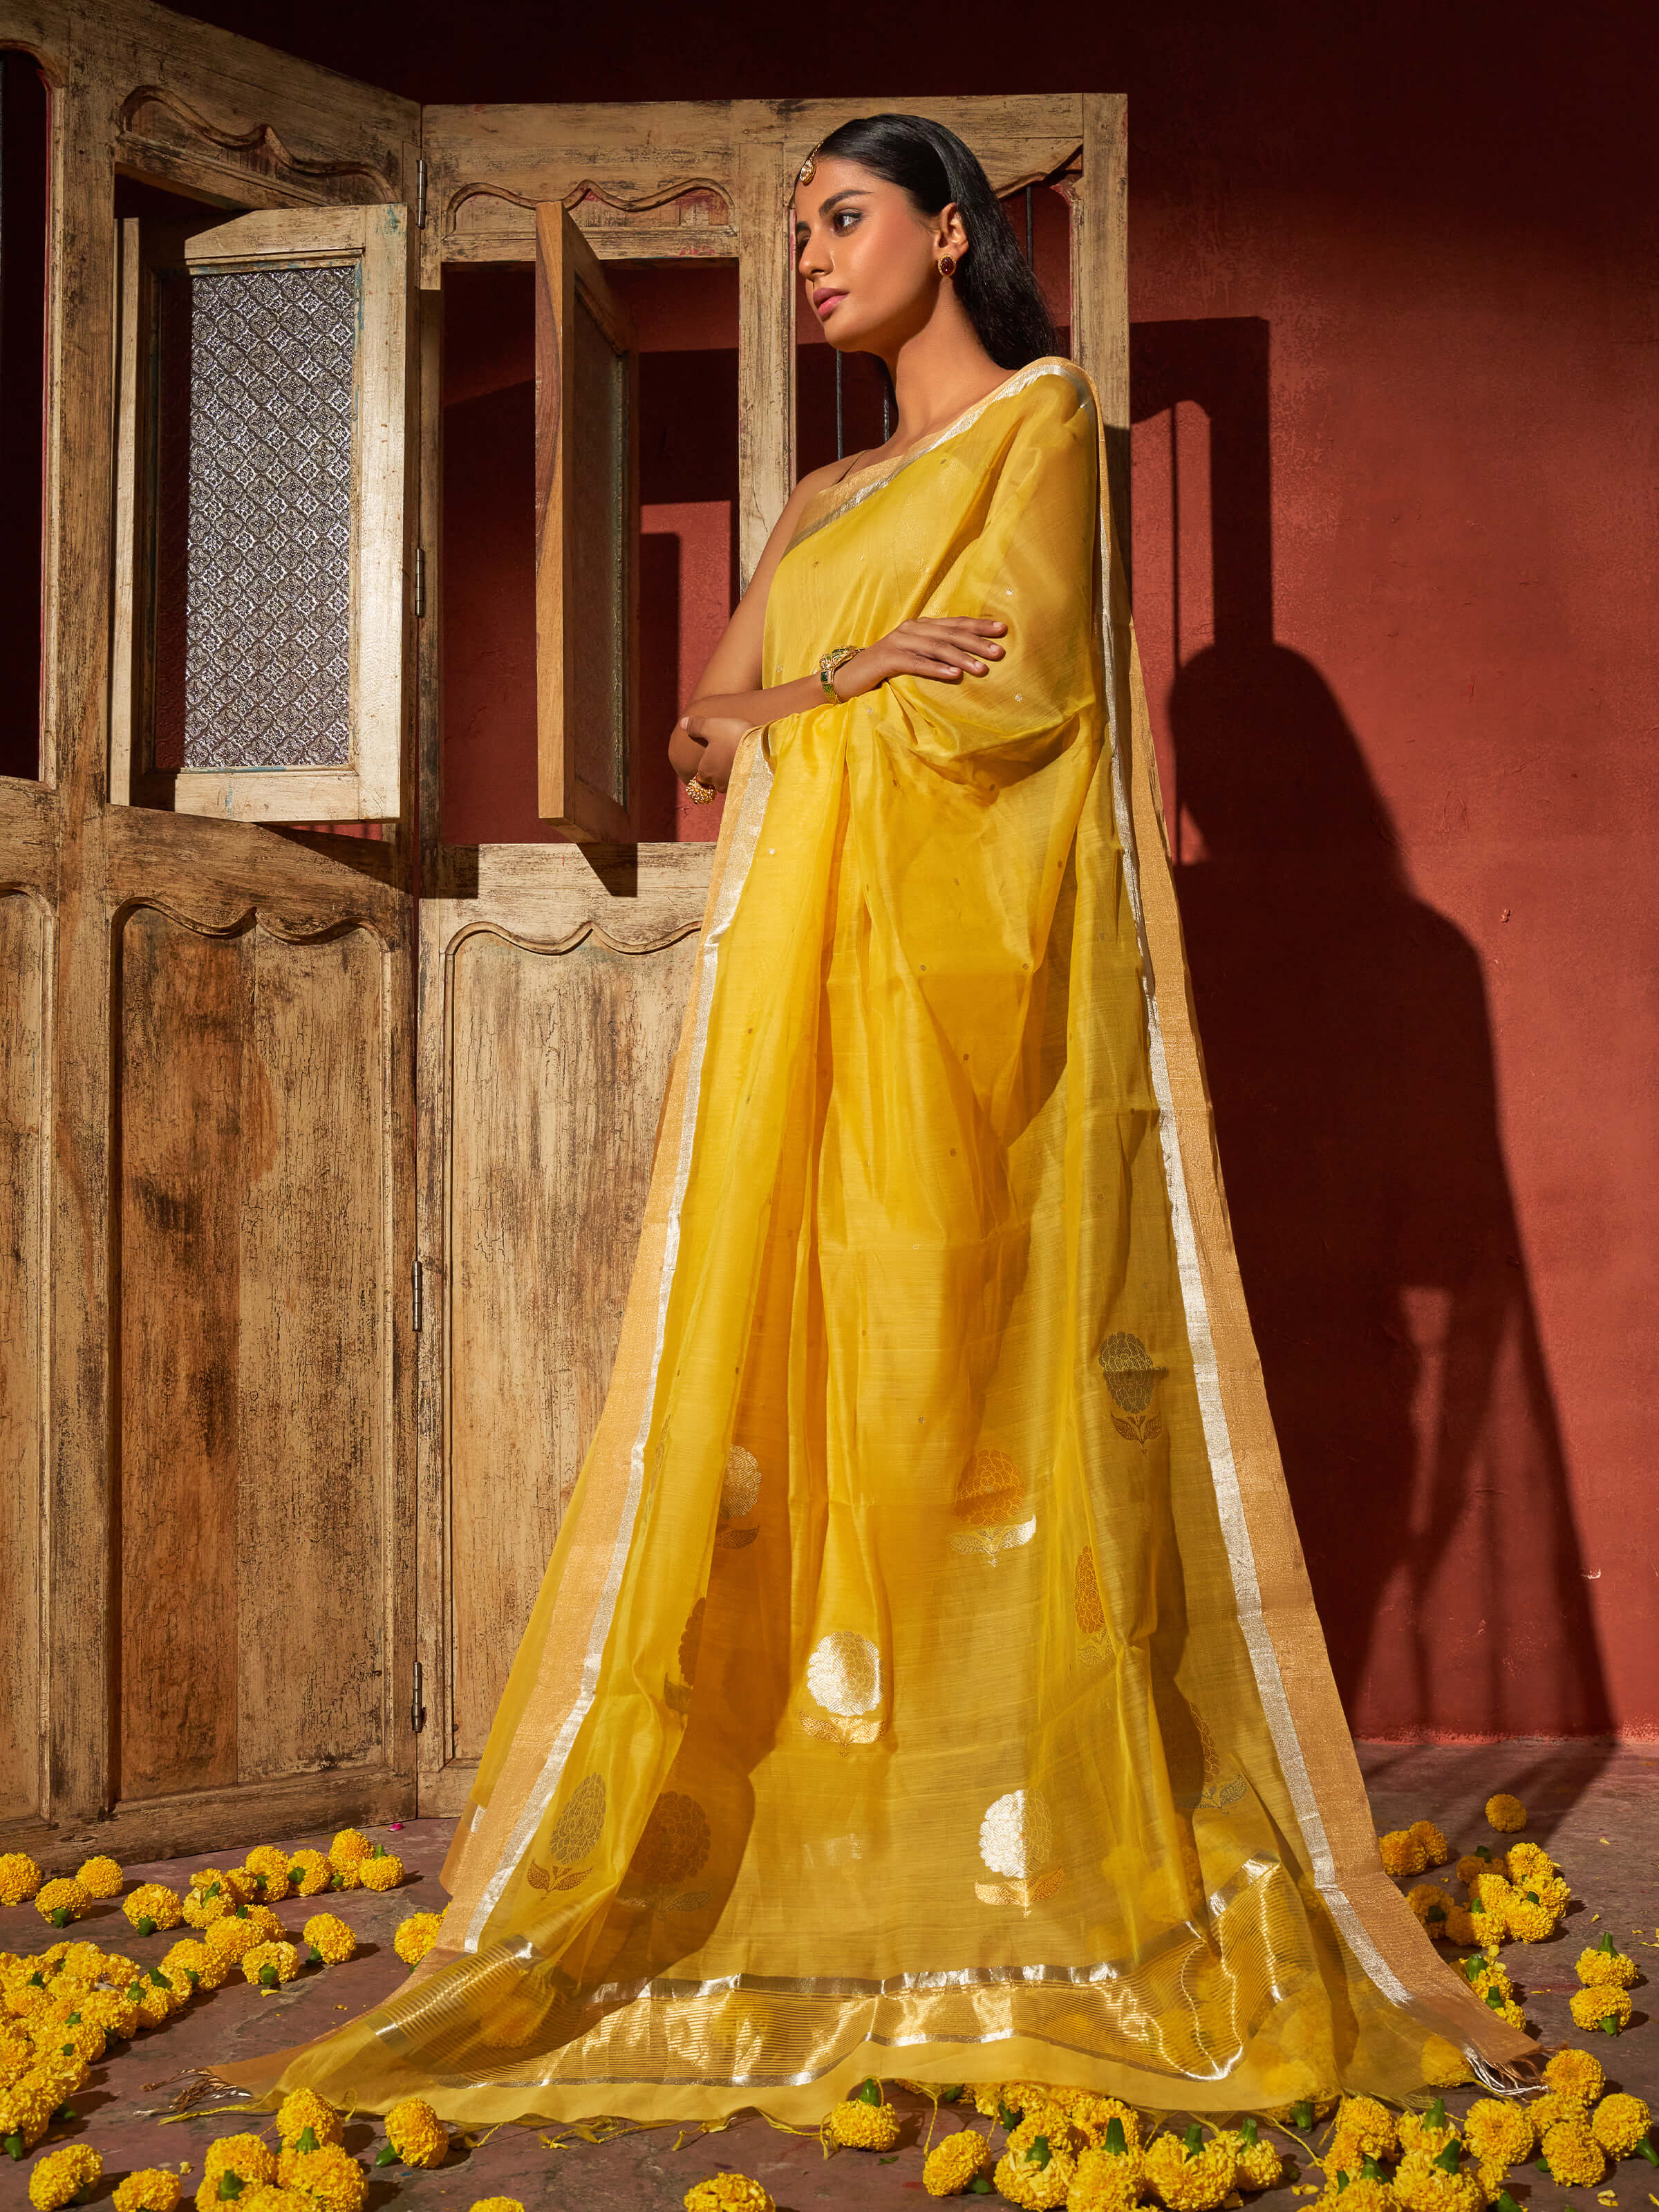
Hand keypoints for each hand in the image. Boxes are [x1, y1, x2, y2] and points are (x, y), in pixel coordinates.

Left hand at [677, 711, 752, 793]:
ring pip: (728, 783)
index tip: (711, 759)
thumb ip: (696, 726)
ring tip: (738, 760)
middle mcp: (717, 783)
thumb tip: (683, 723)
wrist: (761, 748)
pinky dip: (743, 776)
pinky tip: (749, 765)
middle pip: (714, 781)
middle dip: (718, 772)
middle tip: (725, 758)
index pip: (700, 776)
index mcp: (705, 770)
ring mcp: (733, 786)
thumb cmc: (732, 736)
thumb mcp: (712, 726)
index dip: (706, 767)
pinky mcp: (748, 786)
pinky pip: (742, 783)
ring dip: (731, 774)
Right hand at [835, 616, 1007, 697]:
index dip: (979, 626)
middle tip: (999, 652)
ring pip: (936, 648)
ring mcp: (899, 642)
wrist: (850, 676)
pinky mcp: (889, 659)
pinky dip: (936, 669)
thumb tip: (969, 657)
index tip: (1002, 630)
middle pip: (950, 634)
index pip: (955, 623)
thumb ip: (936, 651)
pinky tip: (954, 676)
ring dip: (961, 658)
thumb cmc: (887, 668)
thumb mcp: (916, 655)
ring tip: (981, 669)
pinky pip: (917, 663)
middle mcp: (912, 629)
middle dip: (976, 642)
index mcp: (921, 626)